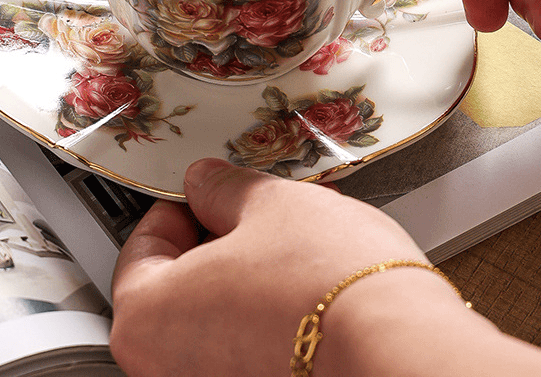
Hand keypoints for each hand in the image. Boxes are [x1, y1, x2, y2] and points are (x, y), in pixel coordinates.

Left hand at [109, 159, 473, 376]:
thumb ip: (223, 189)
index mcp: (146, 321)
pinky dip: (269, 302)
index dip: (178, 204)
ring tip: (294, 232)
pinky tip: (308, 272)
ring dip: (250, 265)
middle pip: (179, 280)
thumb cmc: (328, 289)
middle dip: (220, 233)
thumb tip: (206, 183)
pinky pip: (248, 337)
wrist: (399, 351)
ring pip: (219, 307)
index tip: (205, 190)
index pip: (141, 244)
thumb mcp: (267, 204)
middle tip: (253, 206)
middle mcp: (167, 369)